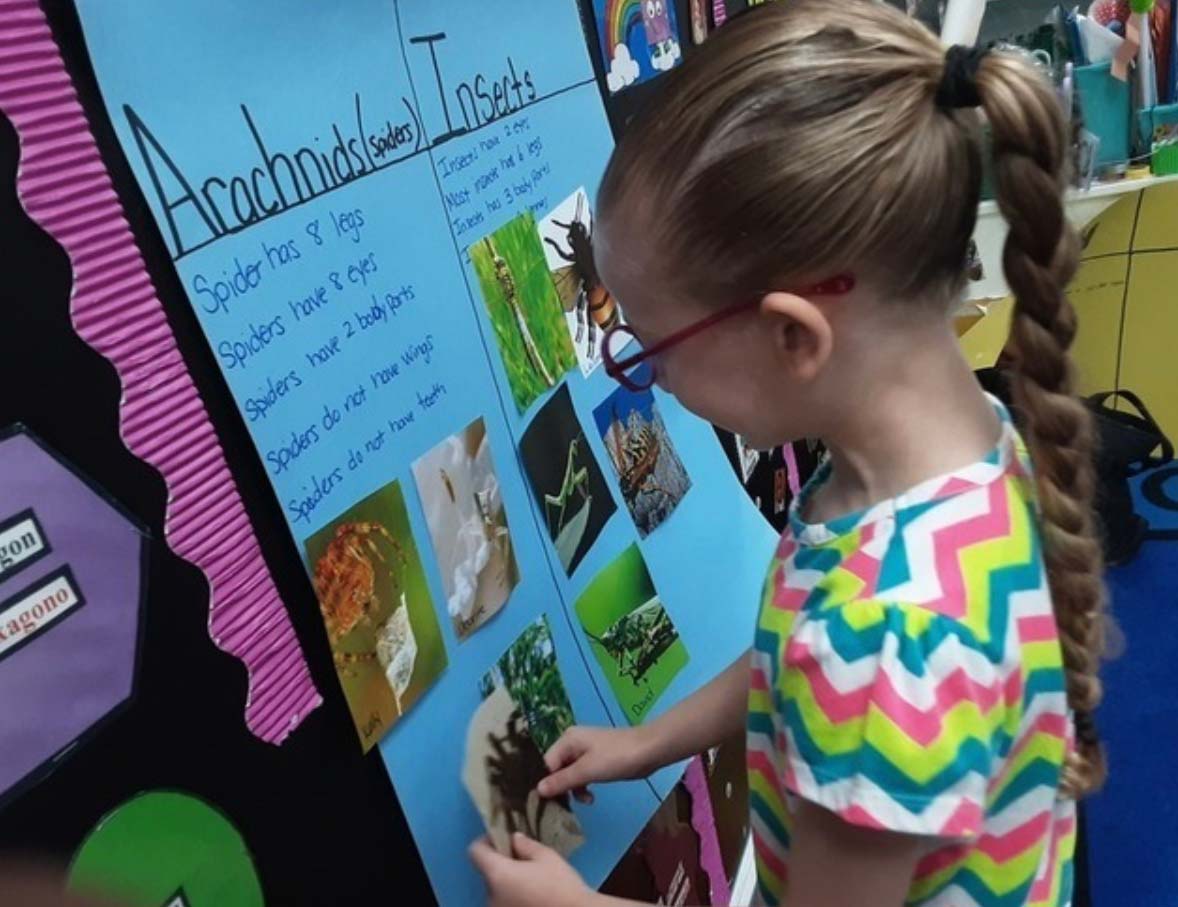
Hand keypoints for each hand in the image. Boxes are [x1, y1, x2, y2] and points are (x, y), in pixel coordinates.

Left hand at [469, 833, 590, 906]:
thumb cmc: (561, 886)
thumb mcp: (547, 857)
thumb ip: (525, 845)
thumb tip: (514, 839)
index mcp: (497, 875)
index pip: (474, 851)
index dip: (486, 841)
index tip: (504, 840)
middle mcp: (490, 896)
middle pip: (488, 872)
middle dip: (503, 864)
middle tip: (525, 860)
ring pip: (497, 890)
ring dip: (509, 882)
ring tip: (533, 881)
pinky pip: (505, 902)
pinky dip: (514, 897)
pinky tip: (534, 896)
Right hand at [539, 725, 655, 803]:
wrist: (649, 751)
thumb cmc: (616, 758)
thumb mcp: (587, 770)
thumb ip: (562, 780)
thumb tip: (537, 789)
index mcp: (567, 740)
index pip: (546, 764)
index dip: (546, 783)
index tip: (546, 803)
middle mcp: (572, 743)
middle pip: (556, 769)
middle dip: (560, 787)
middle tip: (564, 806)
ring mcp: (585, 752)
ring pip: (569, 775)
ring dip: (574, 789)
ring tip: (585, 800)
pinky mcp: (597, 761)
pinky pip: (582, 775)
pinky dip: (584, 786)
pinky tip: (591, 797)